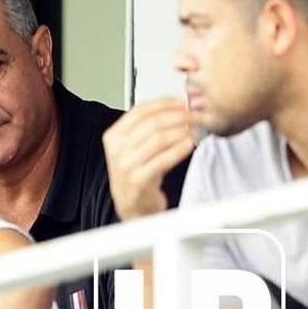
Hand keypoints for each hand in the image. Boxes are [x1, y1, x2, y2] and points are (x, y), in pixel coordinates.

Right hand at [103, 98, 196, 220]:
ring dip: (181, 132)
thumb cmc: (137, 174)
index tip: (181, 102)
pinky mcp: (138, 180)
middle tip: (193, 116)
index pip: (139, 111)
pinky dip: (179, 150)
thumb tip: (175, 107)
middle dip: (178, 116)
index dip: (163, 103)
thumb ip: (147, 127)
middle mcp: (117, 150)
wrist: (133, 205)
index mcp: (113, 136)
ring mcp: (126, 166)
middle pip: (152, 123)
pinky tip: (189, 145)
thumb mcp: (134, 147)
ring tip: (193, 131)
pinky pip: (163, 160)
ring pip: (159, 139)